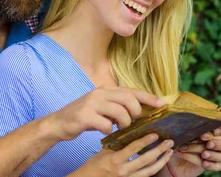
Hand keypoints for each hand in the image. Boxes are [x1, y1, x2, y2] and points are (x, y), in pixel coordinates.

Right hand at [46, 86, 164, 140]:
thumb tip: (139, 109)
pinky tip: (104, 132)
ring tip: (118, 128)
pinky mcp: (85, 116)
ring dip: (124, 123)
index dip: (148, 97)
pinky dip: (109, 131)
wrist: (59, 123)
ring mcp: (91, 104)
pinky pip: (106, 125)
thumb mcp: (101, 105)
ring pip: (120, 112)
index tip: (161, 104)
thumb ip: (117, 104)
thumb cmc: (84, 116)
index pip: (131, 90)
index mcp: (105, 90)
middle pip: (128, 99)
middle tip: (132, 122)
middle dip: (136, 112)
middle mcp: (99, 93)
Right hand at [71, 134, 173, 176]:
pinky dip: (154, 168)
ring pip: (149, 171)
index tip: (155, 134)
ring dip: (161, 161)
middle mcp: (124, 170)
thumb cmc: (95, 164)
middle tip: (169, 142)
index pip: (133, 149)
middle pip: (145, 160)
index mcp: (115, 160)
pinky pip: (146, 175)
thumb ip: (117, 142)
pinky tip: (160, 161)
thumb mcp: (104, 150)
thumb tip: (130, 130)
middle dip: (159, 151)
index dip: (144, 141)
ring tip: (169, 152)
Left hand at [167, 120, 220, 176]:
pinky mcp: (215, 164)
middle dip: (219, 143)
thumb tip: (178, 108)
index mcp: (218, 128)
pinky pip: (218, 166)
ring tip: (203, 154)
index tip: (215, 130)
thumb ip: (187, 120)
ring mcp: (220, 153)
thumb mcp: (182, 127)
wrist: (173, 155)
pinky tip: (203, 162)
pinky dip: (211, 165)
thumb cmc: (180, 136)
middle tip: (207, 143)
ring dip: (214, 154)